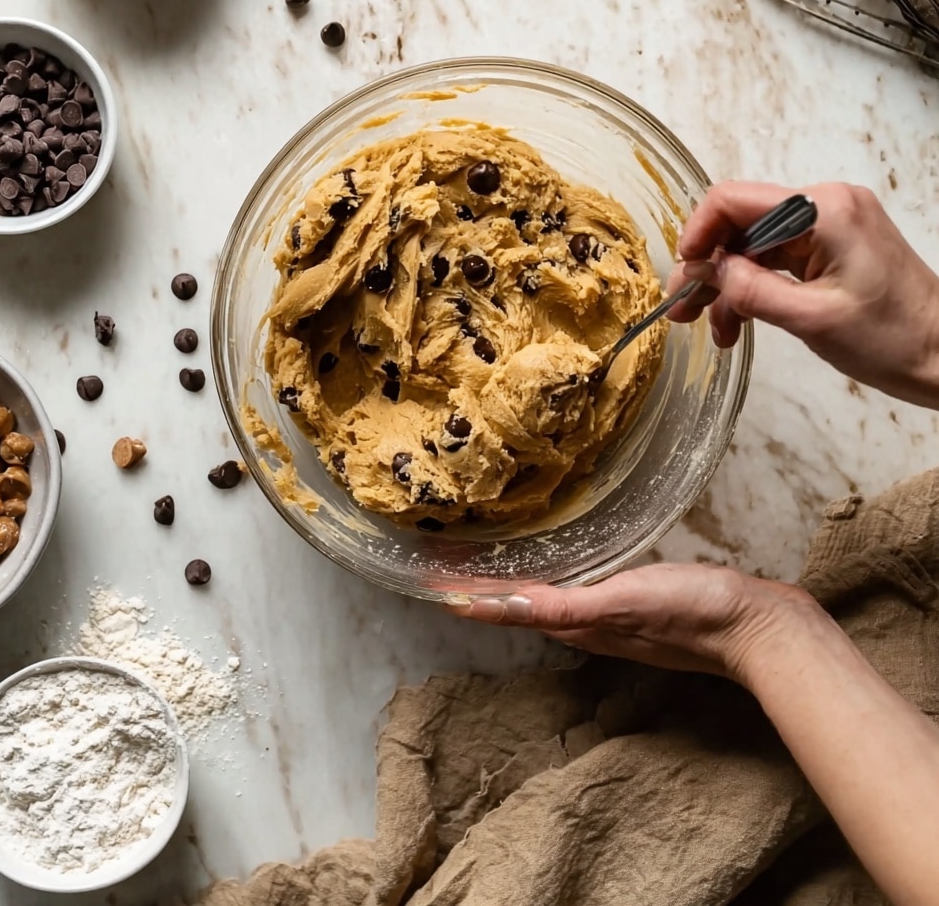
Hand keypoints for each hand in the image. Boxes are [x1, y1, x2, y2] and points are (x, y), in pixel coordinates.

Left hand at [450, 564, 816, 683]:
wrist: (755, 623)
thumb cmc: (690, 612)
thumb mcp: (622, 604)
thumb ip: (566, 607)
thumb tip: (507, 604)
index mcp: (577, 624)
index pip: (507, 608)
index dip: (466, 594)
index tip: (425, 577)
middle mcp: (586, 622)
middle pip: (517, 603)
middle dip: (478, 584)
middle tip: (442, 558)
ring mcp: (611, 612)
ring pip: (544, 596)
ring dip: (510, 579)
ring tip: (482, 557)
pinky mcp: (636, 599)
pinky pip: (578, 587)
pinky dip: (553, 574)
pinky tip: (558, 559)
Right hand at [667, 181, 938, 406]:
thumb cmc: (891, 339)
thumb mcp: (810, 319)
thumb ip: (749, 289)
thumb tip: (701, 270)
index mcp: (823, 210)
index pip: (734, 200)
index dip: (698, 233)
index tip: (684, 274)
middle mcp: (824, 205)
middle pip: (741, 224)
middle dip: (708, 267)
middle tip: (682, 310)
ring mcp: (830, 225)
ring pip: (755, 245)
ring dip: (728, 285)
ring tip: (712, 330)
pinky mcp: (833, 246)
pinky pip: (778, 259)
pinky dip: (754, 288)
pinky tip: (737, 323)